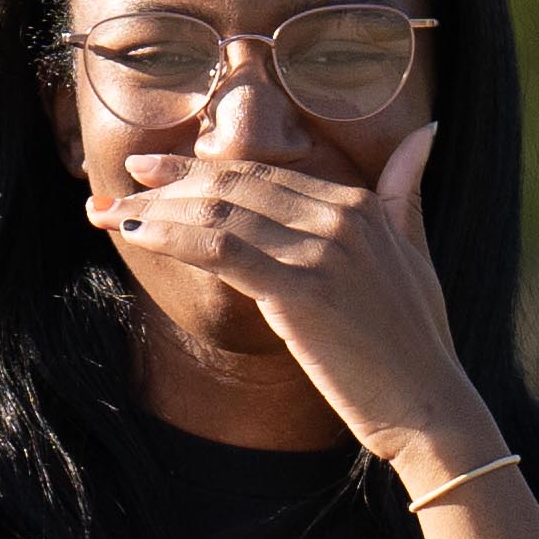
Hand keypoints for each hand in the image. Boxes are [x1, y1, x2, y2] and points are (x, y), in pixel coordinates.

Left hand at [105, 119, 495, 481]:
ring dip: (155, 210)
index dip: (200, 169)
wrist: (429, 405)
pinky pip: (220, 248)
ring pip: (220, 211)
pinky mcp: (300, 289)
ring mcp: (322, 250)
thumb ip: (406, 191)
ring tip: (109, 216)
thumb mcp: (415, 252)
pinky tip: (136, 236)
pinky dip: (172, 236)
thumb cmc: (414, 342)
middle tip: (117, 191)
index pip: (263, 173)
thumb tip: (426, 133)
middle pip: (234, 184)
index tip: (152, 172)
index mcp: (361, 203)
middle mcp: (341, 216)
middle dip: (167, 185)